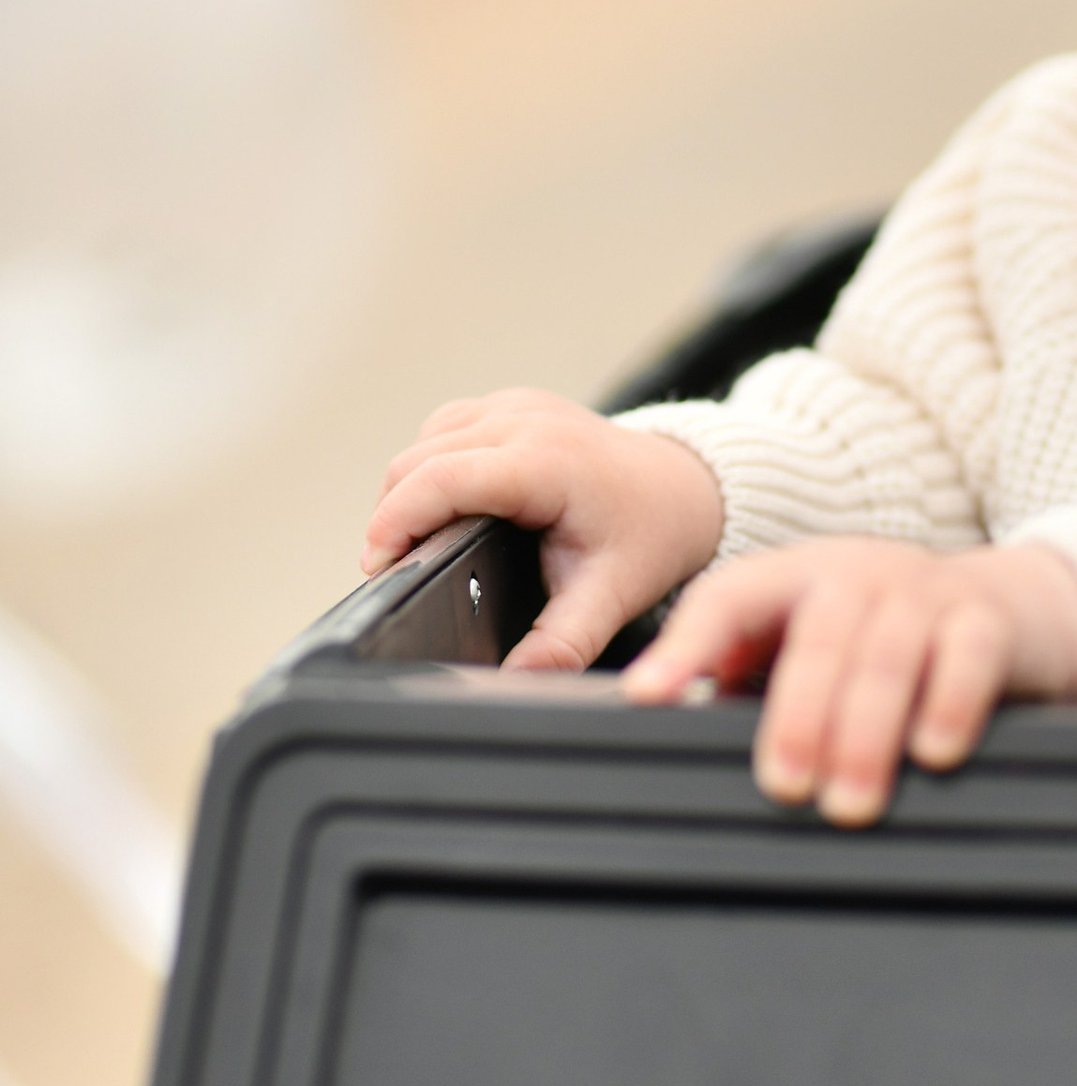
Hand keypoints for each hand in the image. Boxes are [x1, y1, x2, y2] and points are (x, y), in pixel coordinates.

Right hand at [365, 389, 724, 672]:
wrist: (687, 486)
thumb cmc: (654, 533)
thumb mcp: (611, 596)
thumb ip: (561, 642)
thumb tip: (515, 681)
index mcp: (545, 461)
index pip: (438, 478)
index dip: (393, 522)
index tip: (379, 568)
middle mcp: (525, 420)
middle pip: (417, 460)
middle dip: (392, 516)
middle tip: (399, 570)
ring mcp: (518, 405)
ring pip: (424, 441)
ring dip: (408, 489)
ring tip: (419, 543)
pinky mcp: (512, 404)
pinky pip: (445, 429)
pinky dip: (431, 466)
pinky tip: (446, 506)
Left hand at [623, 535, 1076, 823]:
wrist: (1015, 607)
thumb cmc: (890, 638)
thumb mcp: (815, 642)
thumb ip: (752, 677)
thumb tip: (674, 729)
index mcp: (799, 577)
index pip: (731, 597)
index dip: (687, 645)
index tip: (650, 698)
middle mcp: (859, 572)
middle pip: (820, 634)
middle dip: (798, 714)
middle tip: (784, 786)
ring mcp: (928, 591)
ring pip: (889, 651)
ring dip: (865, 732)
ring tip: (849, 802)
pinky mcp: (990, 620)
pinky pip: (969, 656)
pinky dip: (949, 704)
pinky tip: (932, 752)